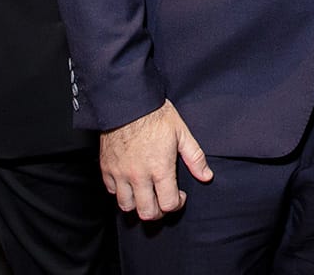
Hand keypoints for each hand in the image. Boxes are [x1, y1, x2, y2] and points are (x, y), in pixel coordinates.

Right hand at [100, 99, 211, 220]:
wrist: (128, 102)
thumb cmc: (155, 115)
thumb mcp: (182, 133)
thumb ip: (195, 158)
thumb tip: (206, 176)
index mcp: (160, 169)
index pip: (168, 204)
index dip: (177, 204)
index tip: (180, 196)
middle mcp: (139, 176)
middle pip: (147, 212)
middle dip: (159, 211)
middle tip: (163, 200)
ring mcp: (120, 173)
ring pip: (127, 206)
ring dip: (138, 205)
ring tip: (146, 194)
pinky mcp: (106, 168)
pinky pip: (111, 191)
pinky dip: (121, 192)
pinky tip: (130, 182)